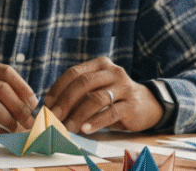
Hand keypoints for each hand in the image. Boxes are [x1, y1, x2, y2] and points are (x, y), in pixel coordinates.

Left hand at [44, 56, 162, 133]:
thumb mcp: (97, 88)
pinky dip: (95, 122)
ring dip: (78, 115)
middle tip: (54, 116)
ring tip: (67, 127)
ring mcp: (124, 87)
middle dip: (65, 101)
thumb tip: (50, 106)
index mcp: (100, 65)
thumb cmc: (114, 97)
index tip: (47, 104)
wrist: (148, 104)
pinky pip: (111, 113)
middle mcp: (113, 72)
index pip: (74, 73)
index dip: (58, 88)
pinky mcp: (132, 104)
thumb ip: (78, 93)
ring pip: (96, 98)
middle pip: (83, 83)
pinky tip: (85, 129)